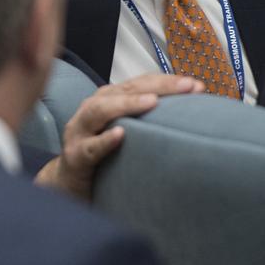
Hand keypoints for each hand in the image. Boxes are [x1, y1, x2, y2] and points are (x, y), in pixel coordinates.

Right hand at [34, 74, 204, 200]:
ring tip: (152, 102)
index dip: (167, 81)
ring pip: (100, 111)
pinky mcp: (75, 156)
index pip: (139, 83)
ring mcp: (80, 131)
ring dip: (127, 104)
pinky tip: (120, 136)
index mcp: (107, 100)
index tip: (197, 86)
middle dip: (157, 86)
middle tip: (186, 87)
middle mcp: (92, 109)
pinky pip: (90, 147)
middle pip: (124, 90)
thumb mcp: (124, 132)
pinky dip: (105, 141)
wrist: (67, 184)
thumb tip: (190, 115)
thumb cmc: (101, 155)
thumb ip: (146, 121)